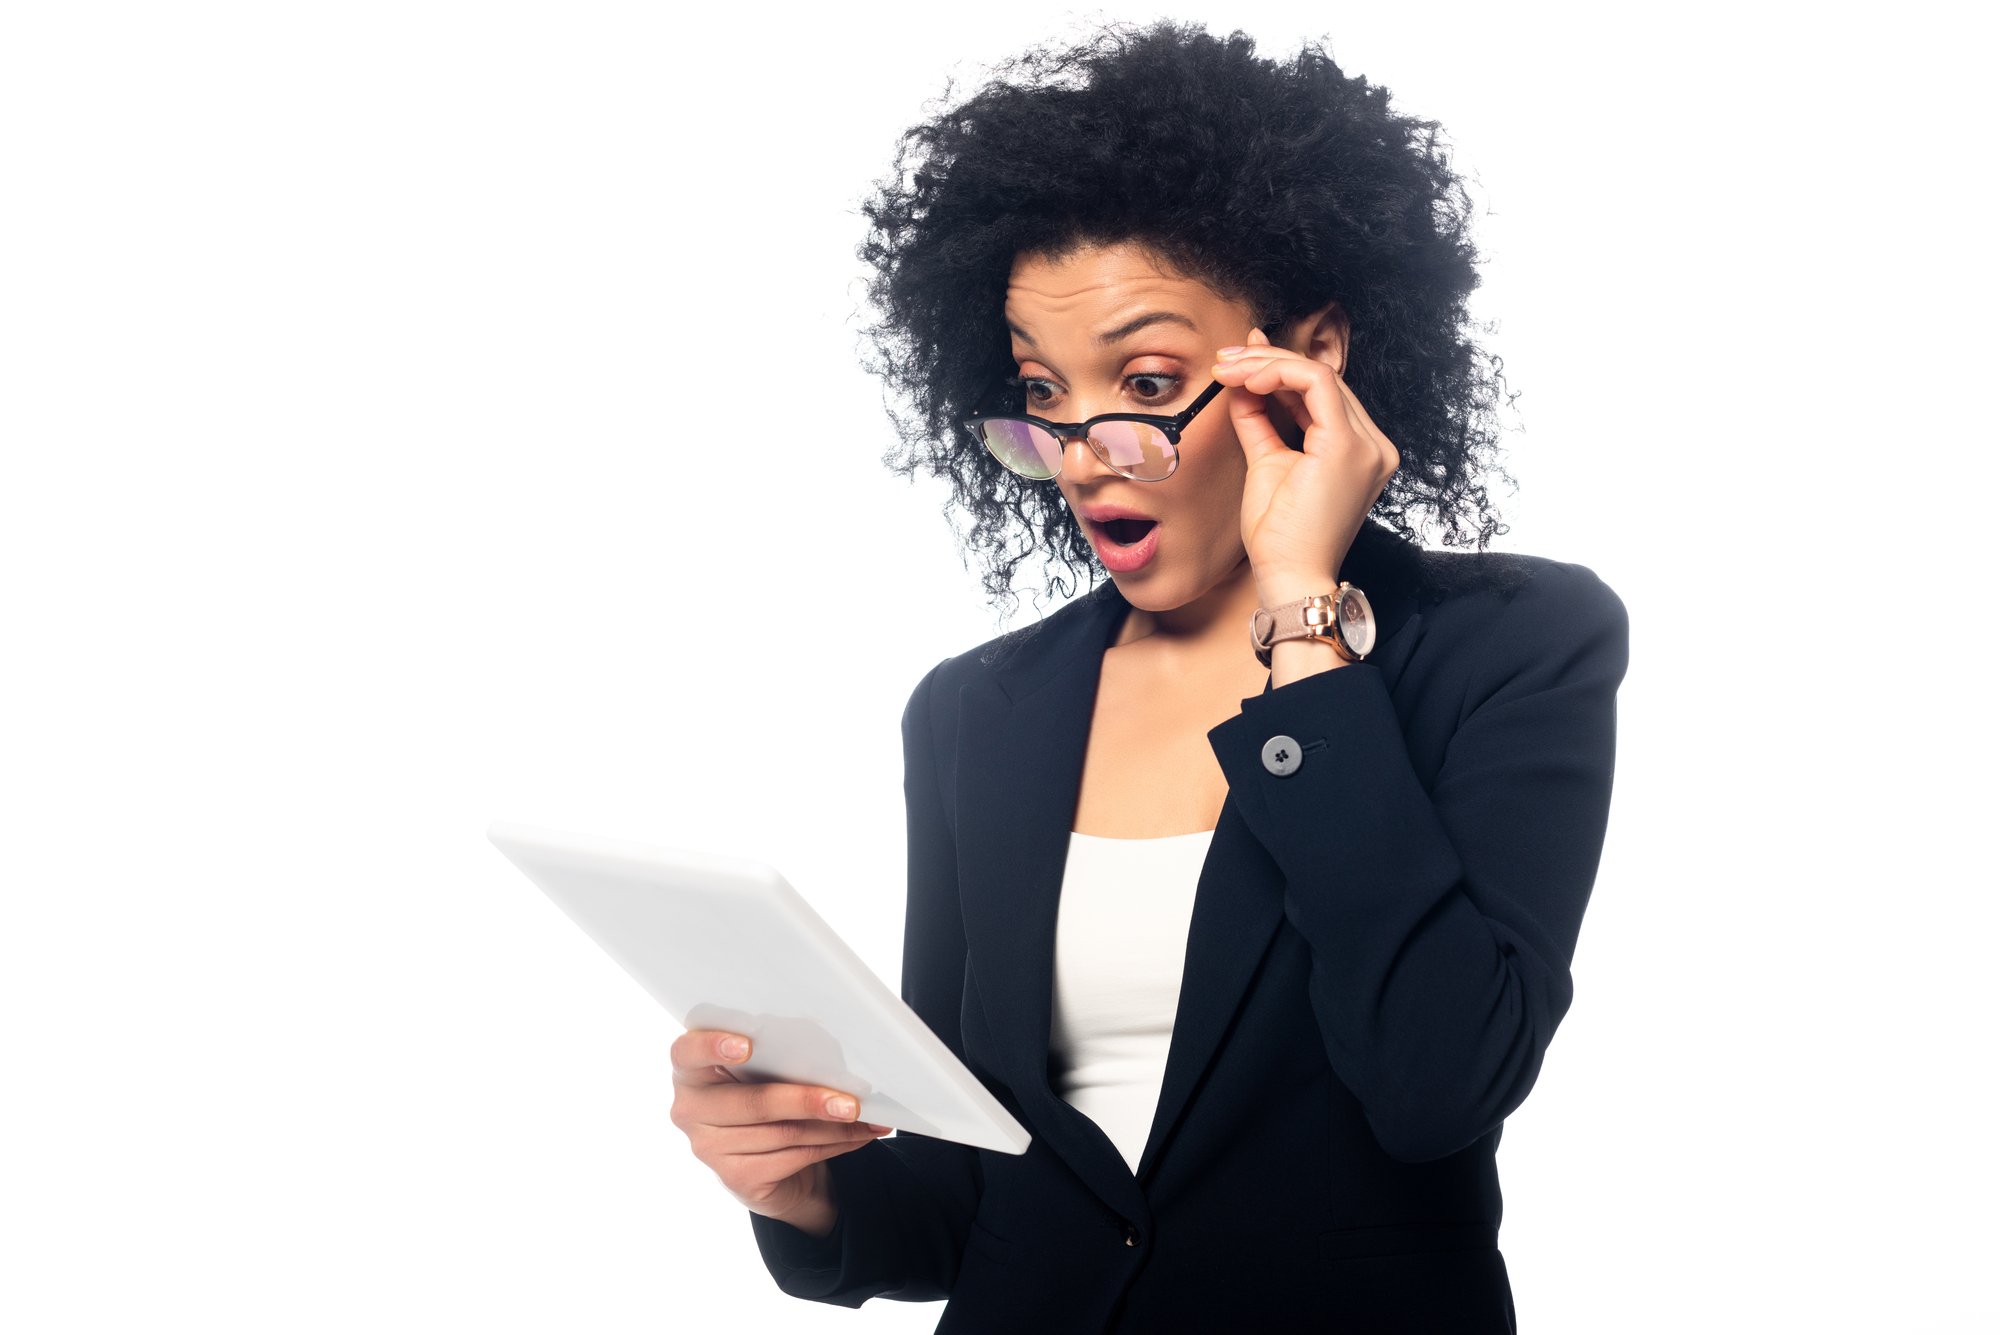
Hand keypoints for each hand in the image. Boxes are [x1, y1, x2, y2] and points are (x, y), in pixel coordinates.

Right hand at [669, 1028, 892, 1236]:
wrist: (765, 1157)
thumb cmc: (764, 1091)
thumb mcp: (762, 1068)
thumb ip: (774, 1057)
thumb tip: (828, 1060)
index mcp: (691, 1070)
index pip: (687, 1052)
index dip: (713, 1046)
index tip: (748, 1044)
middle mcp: (690, 1110)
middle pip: (755, 1102)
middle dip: (809, 1100)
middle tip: (851, 1101)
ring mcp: (708, 1149)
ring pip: (784, 1133)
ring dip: (834, 1126)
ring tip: (868, 1118)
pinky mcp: (736, 1178)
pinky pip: (794, 1157)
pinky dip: (833, 1145)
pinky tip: (858, 1135)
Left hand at [1213, 326, 1399, 603]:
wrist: (1288, 576)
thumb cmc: (1280, 535)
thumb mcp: (1266, 462)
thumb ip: (1259, 418)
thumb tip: (1243, 380)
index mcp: (1359, 450)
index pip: (1320, 393)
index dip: (1278, 369)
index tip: (1237, 365)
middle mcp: (1372, 444)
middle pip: (1321, 379)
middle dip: (1267, 362)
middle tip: (1224, 360)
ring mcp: (1366, 444)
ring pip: (1319, 374)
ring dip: (1268, 365)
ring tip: (1228, 369)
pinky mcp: (1347, 446)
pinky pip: (1316, 384)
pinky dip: (1279, 373)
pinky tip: (1248, 380)